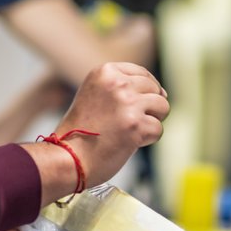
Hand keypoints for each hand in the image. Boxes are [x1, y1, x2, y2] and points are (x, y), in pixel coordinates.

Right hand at [55, 62, 168, 187]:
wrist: (68, 158)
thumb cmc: (81, 132)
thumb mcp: (95, 95)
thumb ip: (121, 88)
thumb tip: (163, 92)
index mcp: (105, 72)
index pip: (142, 73)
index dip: (148, 89)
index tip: (142, 103)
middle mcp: (117, 83)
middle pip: (155, 89)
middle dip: (150, 107)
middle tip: (130, 123)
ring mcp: (127, 103)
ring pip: (163, 106)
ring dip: (152, 122)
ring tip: (131, 131)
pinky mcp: (136, 125)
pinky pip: (158, 129)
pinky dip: (148, 139)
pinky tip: (129, 143)